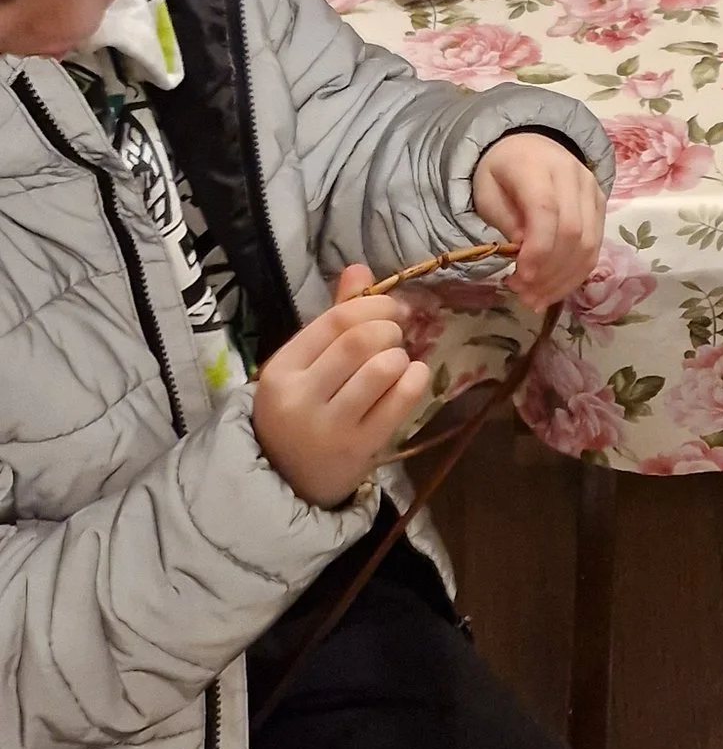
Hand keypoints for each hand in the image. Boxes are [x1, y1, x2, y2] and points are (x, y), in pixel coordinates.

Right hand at [251, 265, 430, 507]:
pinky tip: (412, 377)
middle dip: (390, 329)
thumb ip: (332, 317)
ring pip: (382, 368)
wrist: (290, 481)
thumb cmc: (301, 412)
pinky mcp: (358, 448)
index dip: (375, 305)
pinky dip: (415, 380)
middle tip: (395, 336)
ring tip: (396, 363)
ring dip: (401, 357)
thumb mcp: (304, 365)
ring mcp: (329, 426)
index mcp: (281, 369)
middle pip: (361, 340)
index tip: (394, 308)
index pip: (336, 320)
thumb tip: (359, 267)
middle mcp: (300, 397)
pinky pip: (400, 400)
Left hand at [472, 134, 606, 308]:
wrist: (528, 146)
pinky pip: (596, 245)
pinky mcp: (601, 204)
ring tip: (536, 299)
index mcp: (537, 166)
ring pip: (590, 243)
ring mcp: (592, 189)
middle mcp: (573, 175)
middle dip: (549, 272)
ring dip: (564, 279)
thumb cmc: (501, 172)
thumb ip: (506, 221)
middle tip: (523, 295)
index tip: (520, 278)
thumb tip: (525, 254)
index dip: (537, 250)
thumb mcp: (487, 193)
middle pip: (572, 232)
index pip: (547, 211)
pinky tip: (555, 288)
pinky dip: (576, 273)